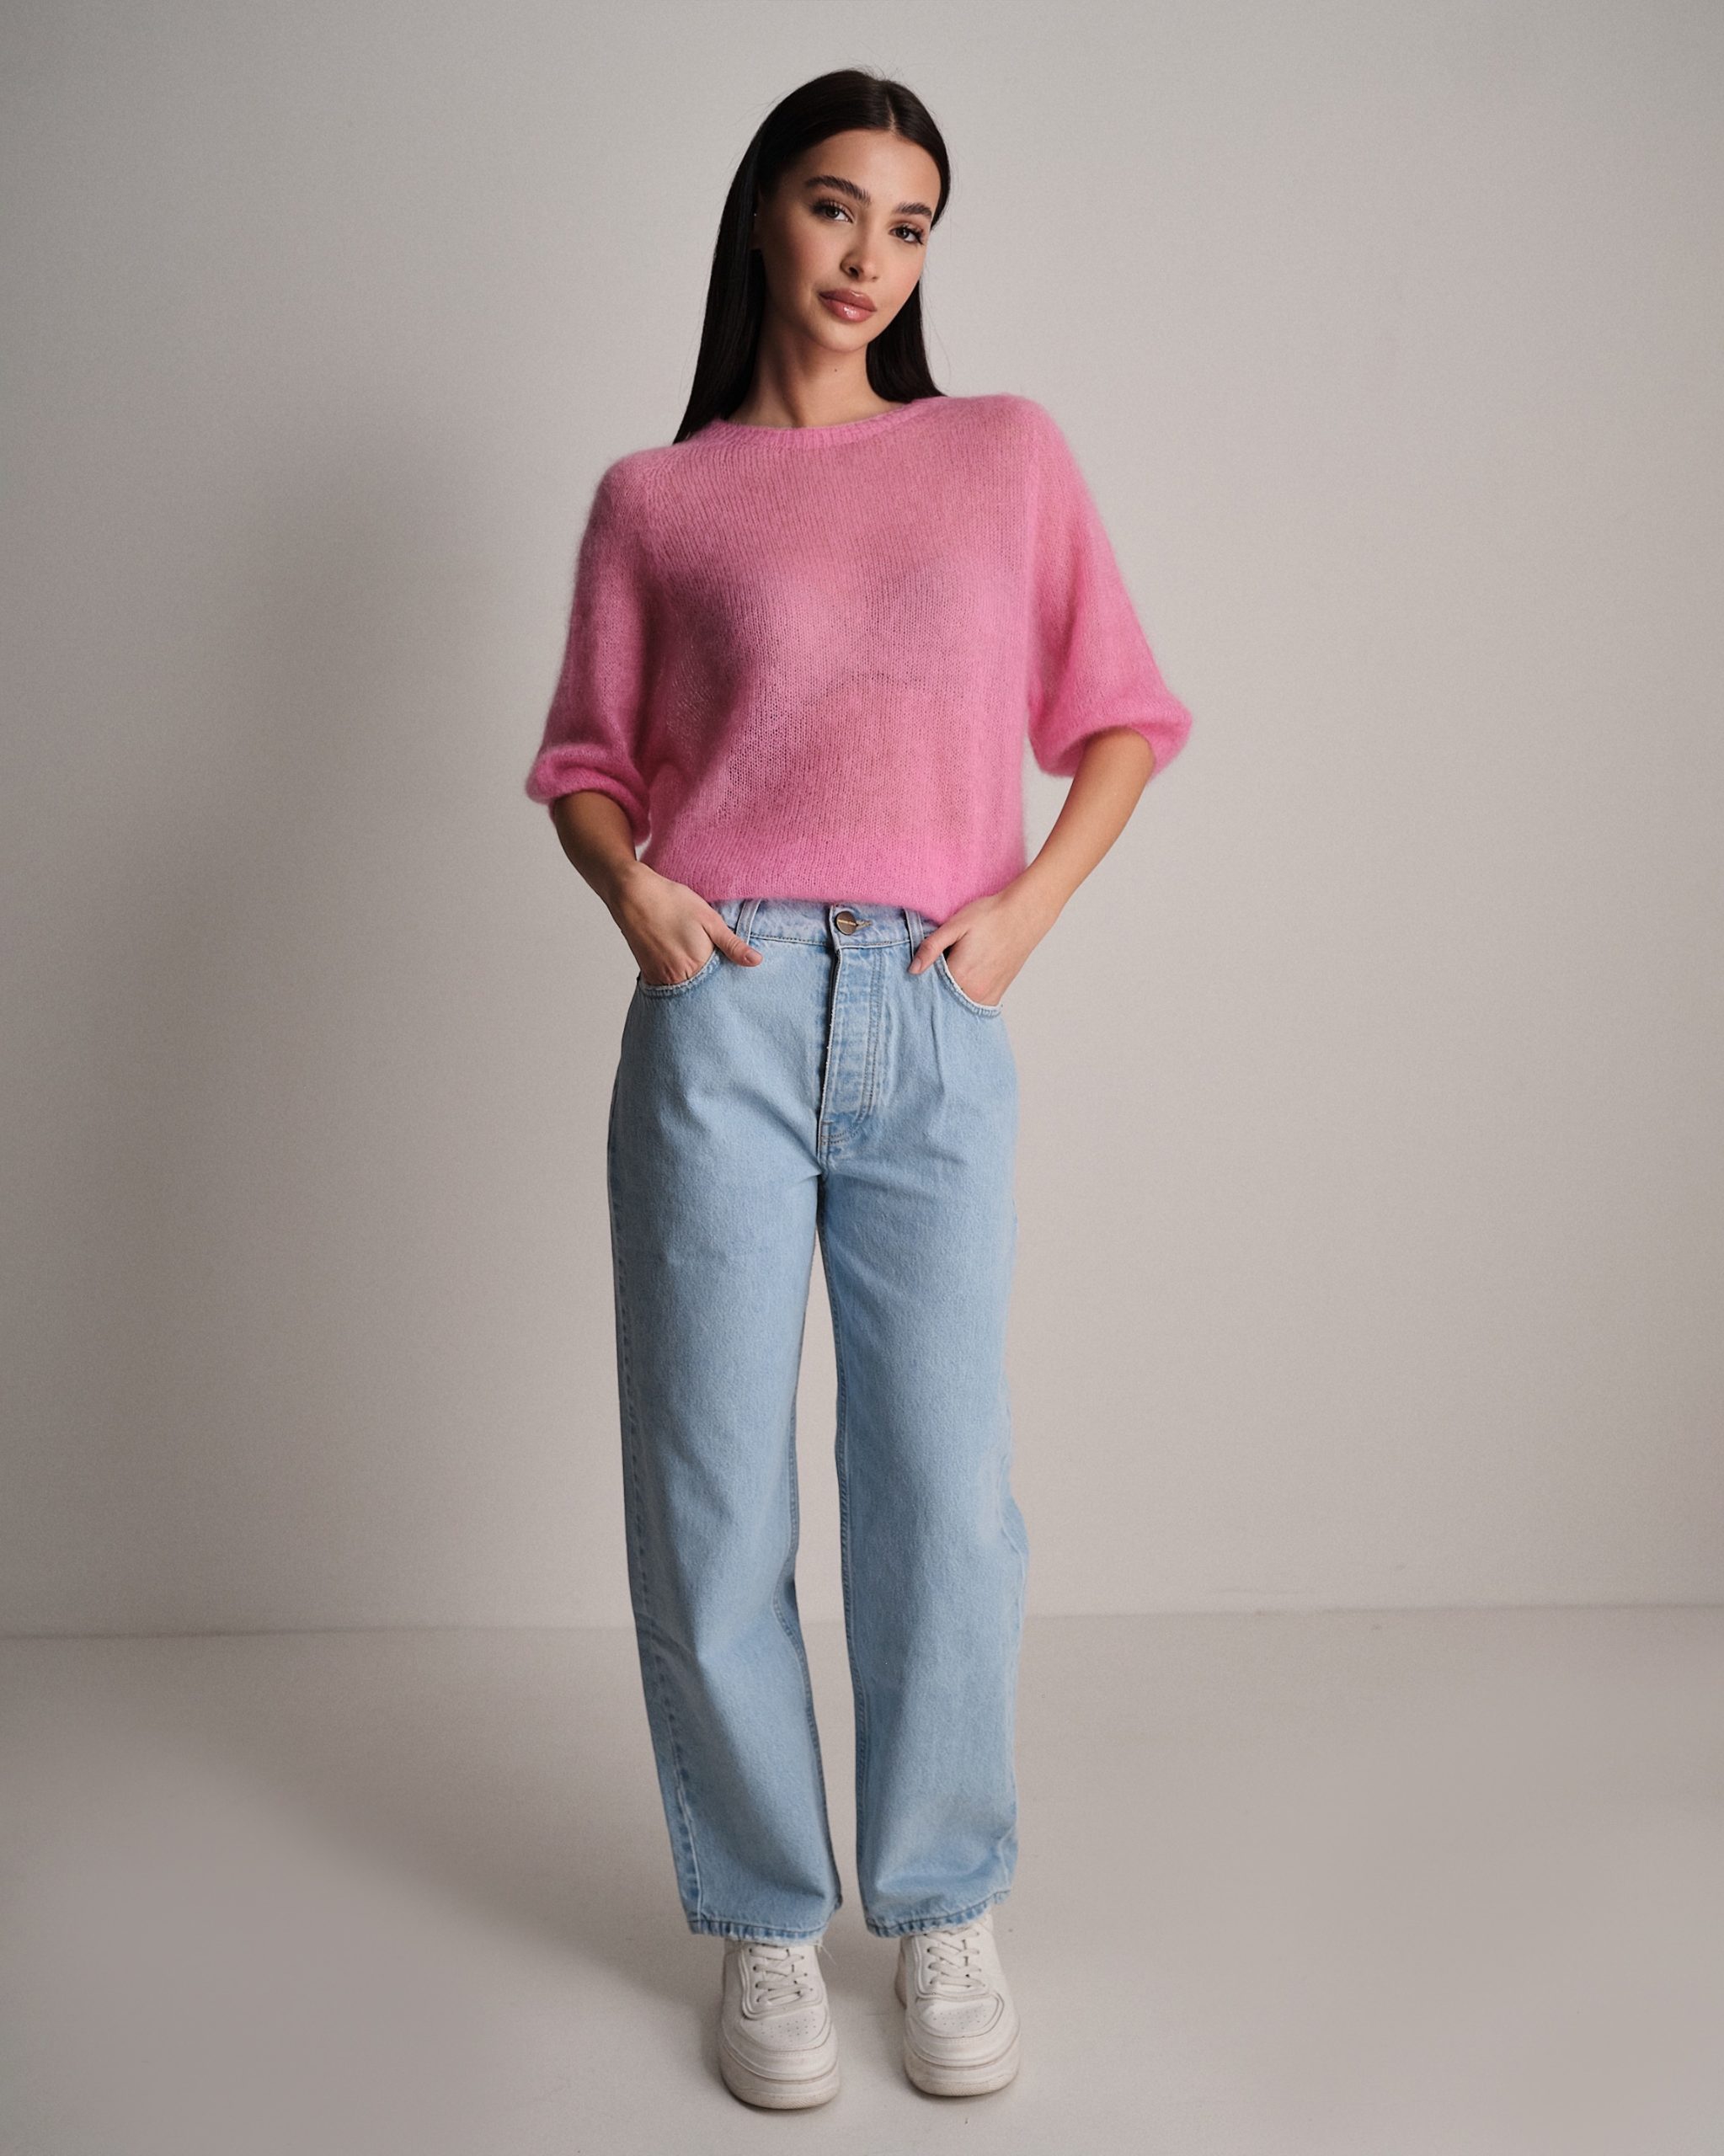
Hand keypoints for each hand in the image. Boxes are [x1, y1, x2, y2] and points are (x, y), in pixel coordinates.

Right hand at [607, 864, 763, 986]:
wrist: (633, 895)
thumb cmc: (672, 903)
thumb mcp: (709, 919)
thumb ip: (732, 945)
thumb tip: (756, 962)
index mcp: (697, 965)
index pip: (720, 983)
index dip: (727, 975)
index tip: (728, 967)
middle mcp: (678, 977)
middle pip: (702, 989)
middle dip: (710, 982)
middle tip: (708, 961)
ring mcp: (660, 978)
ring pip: (685, 988)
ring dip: (693, 980)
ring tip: (691, 958)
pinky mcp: (648, 974)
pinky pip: (668, 985)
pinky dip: (676, 978)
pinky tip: (678, 961)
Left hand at [907, 878, 1059, 1005]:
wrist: (1024, 915)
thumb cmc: (990, 916)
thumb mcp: (956, 925)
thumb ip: (932, 947)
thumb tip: (913, 969)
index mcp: (960, 975)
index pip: (928, 990)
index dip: (919, 982)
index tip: (916, 972)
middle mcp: (974, 992)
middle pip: (943, 1001)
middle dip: (933, 991)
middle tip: (933, 971)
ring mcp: (988, 995)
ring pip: (958, 1006)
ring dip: (949, 997)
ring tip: (949, 975)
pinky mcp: (997, 994)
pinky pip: (974, 1006)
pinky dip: (964, 999)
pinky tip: (961, 985)